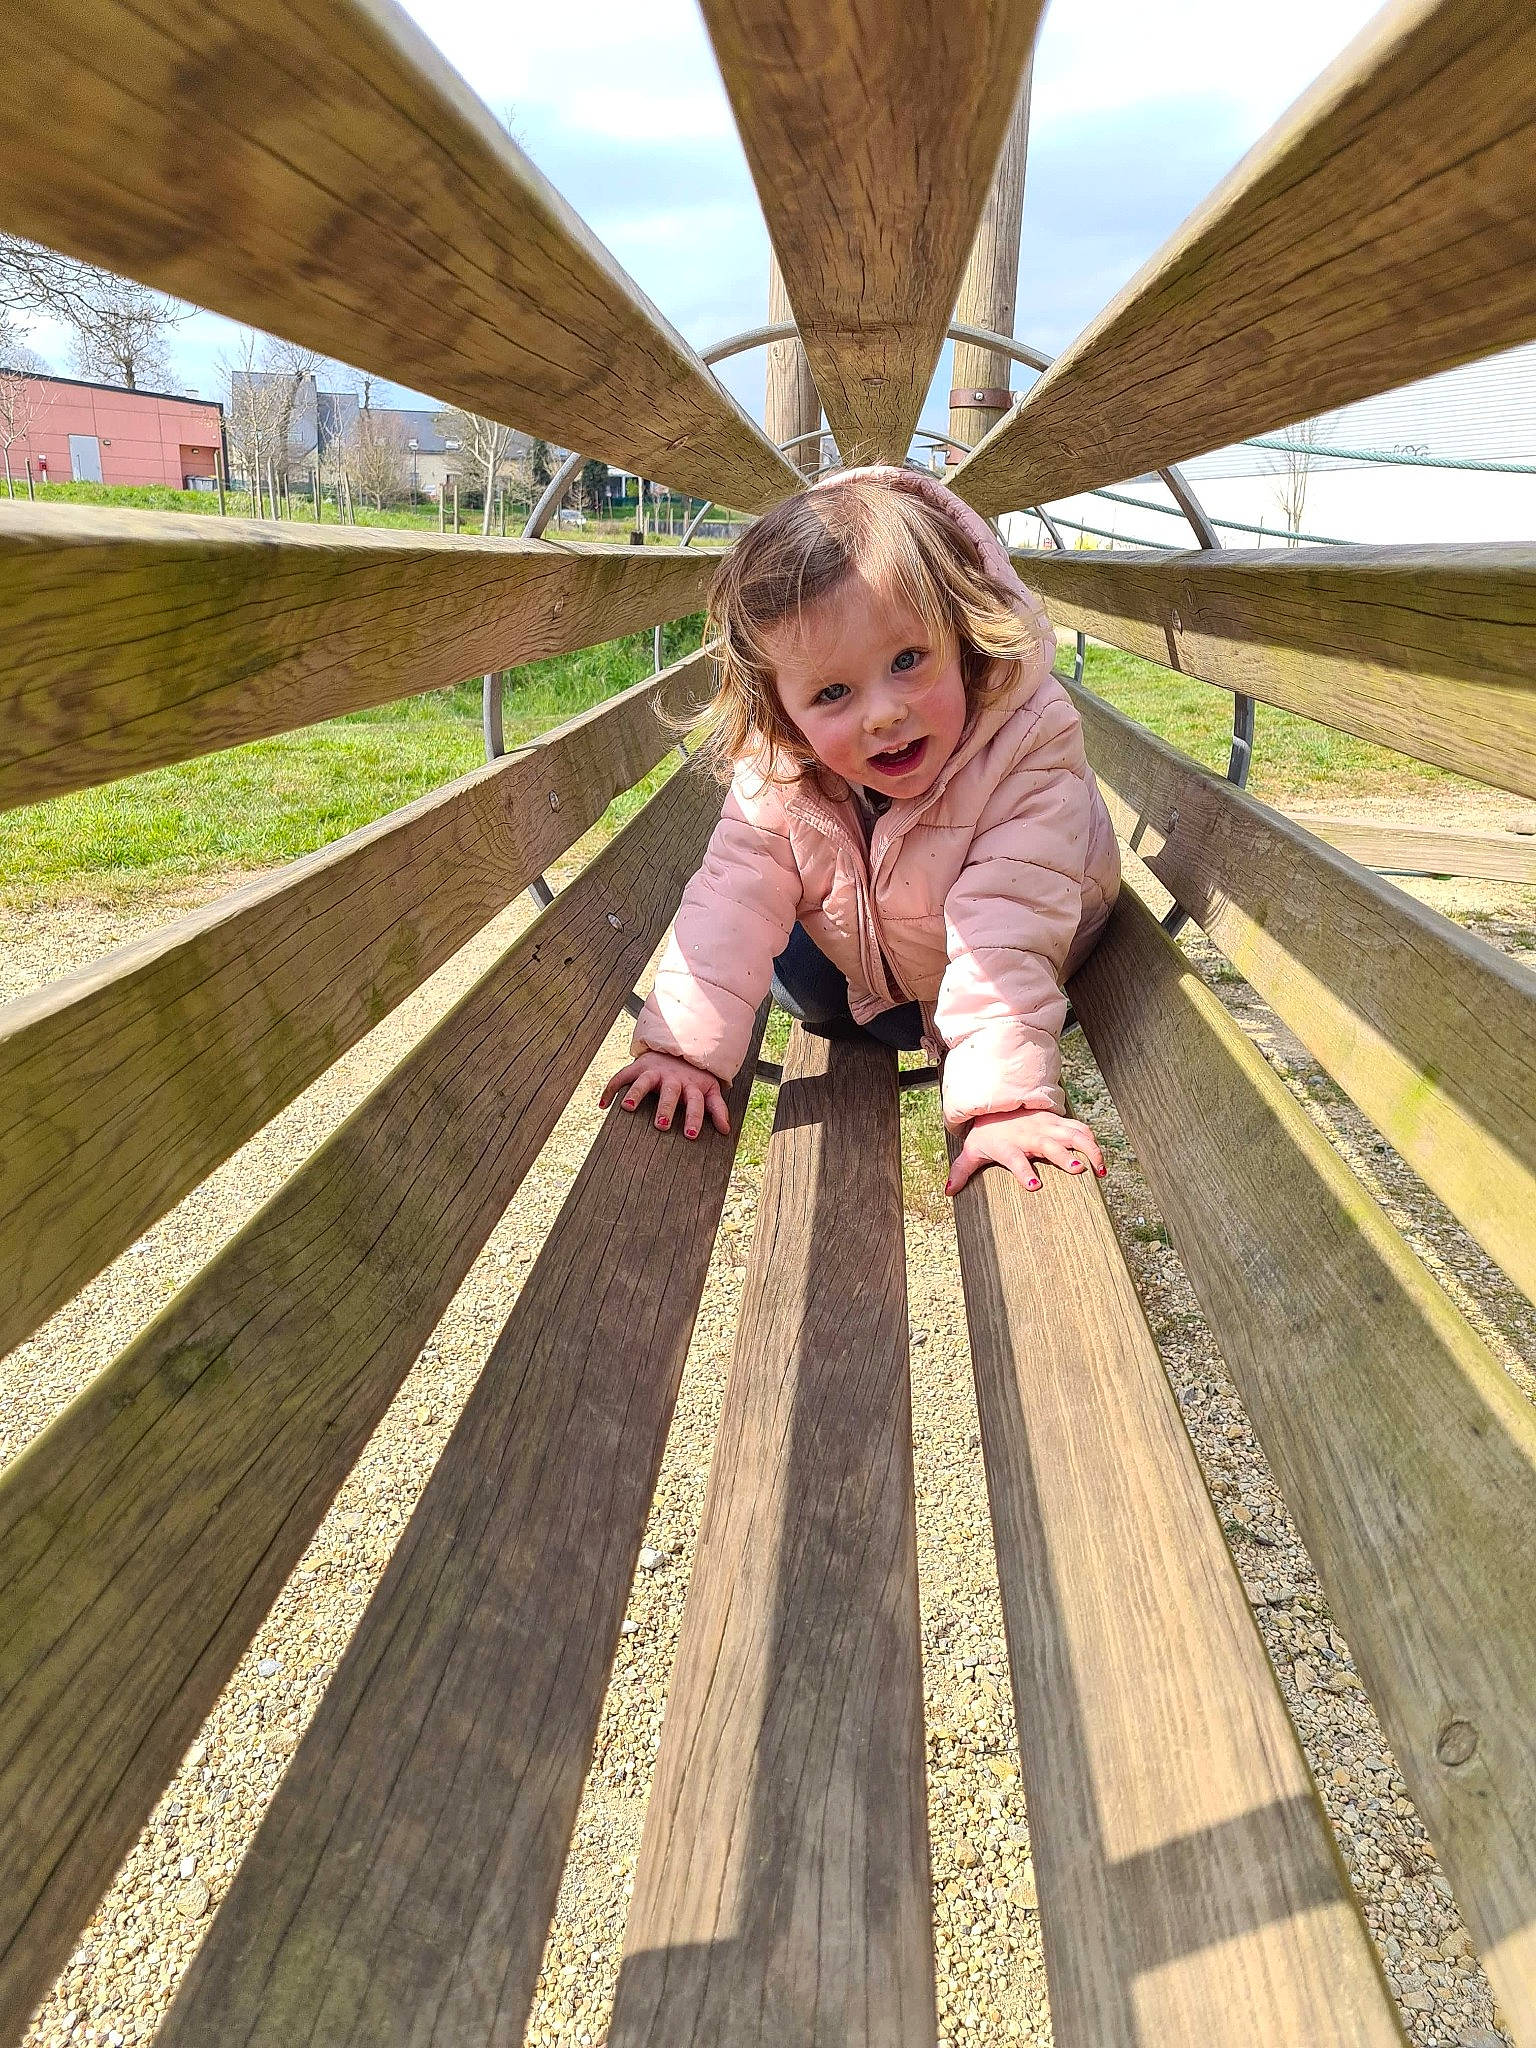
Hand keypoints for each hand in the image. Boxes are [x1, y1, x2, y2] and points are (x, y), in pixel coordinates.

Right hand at [600, 1051, 730, 1139]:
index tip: (690, 1135)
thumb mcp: (709, 1089)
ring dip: (636, 1093)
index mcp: (691, 1086)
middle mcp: (673, 1078)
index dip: (694, 1117)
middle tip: (661, 1125)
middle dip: (665, 1108)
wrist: (677, 1046)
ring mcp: (654, 1071)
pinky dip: (611, 1088)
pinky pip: (622, 1076)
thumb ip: (717, 1108)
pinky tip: (603, 1104)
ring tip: (626, 1108)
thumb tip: (726, 1131)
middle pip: (670, 1093)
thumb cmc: (694, 1076)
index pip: (695, 1102)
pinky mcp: (638, 1066)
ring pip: (644, 1081)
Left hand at [944, 1106, 1105, 1197]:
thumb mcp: (972, 1150)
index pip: (1015, 1159)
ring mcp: (1047, 1127)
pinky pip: (1080, 1130)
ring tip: (1100, 1171)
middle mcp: (1030, 1135)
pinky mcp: (1059, 1122)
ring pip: (1072, 1135)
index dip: (1023, 1172)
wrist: (998, 1102)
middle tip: (1078, 1170)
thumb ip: (962, 1171)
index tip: (1034, 1186)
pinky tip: (1101, 1162)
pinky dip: (1093, 1142)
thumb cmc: (986, 1133)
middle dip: (1064, 1156)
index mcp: (1008, 1145)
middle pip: (1050, 1145)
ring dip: (1088, 1150)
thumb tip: (949, 1191)